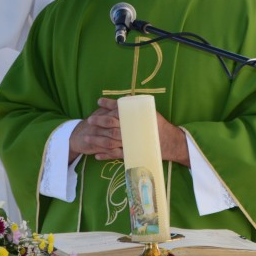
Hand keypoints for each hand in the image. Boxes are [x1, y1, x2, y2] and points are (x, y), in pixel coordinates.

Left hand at [68, 98, 189, 166]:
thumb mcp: (150, 113)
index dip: (108, 104)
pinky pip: (115, 155)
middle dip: (99, 122)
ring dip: (97, 140)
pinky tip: (96, 155)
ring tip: (87, 138)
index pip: (119, 109)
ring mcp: (129, 142)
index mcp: (134, 118)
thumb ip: (138, 108)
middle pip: (111, 124)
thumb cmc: (159, 126)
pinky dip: (105, 155)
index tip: (99, 102)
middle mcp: (130, 129)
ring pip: (110, 141)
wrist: (169, 142)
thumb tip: (127, 100)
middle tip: (90, 120)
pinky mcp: (130, 153)